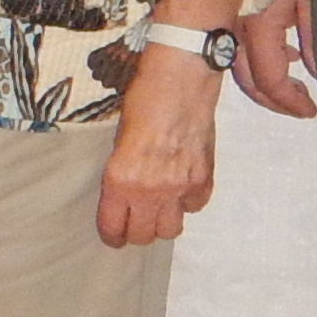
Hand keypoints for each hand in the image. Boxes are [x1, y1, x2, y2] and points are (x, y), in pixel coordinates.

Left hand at [98, 34, 223, 248]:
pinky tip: (181, 188)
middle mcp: (149, 190)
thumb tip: (124, 193)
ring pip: (171, 230)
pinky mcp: (204, 178)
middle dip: (137, 233)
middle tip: (135, 223)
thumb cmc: (143, 99)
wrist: (181, 80)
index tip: (113, 236)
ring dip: (163, 223)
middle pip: (144, 236)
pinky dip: (188, 202)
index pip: (114, 228)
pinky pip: (195, 207)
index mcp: (120, 180)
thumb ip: (122, 172)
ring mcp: (179, 187)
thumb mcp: (118, 138)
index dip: (112, 235)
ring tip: (158, 210)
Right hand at [235, 0, 316, 119]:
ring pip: (242, 72)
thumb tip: (314, 71)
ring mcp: (227, 30)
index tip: (310, 111)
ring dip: (267, 86)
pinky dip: (261, 65)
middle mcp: (236, 36)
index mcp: (258, 30)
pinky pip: (238, 54)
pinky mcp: (226, 24)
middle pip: (251, 84)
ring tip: (294, 89)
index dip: (291, 102)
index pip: (272, 80)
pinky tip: (285, 57)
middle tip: (301, 108)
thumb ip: (313, 36)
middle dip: (277, 102)